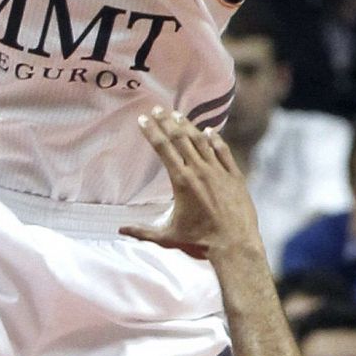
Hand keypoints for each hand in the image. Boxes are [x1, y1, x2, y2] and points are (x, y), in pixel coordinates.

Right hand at [119, 108, 263, 260]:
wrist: (235, 246)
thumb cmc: (200, 242)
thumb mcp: (168, 237)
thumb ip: (143, 231)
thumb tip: (120, 230)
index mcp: (181, 181)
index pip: (162, 148)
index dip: (151, 131)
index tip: (142, 119)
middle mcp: (199, 170)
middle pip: (179, 138)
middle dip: (166, 121)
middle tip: (157, 109)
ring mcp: (218, 172)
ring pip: (201, 142)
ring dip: (188, 126)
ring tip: (178, 115)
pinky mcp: (235, 177)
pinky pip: (224, 152)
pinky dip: (216, 140)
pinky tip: (209, 131)